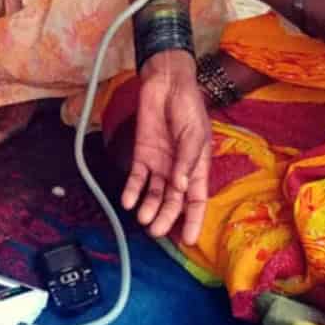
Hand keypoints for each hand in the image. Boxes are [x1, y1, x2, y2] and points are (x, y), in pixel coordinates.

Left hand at [119, 50, 210, 245]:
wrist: (166, 84)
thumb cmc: (188, 106)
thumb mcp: (194, 133)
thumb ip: (187, 160)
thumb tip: (181, 187)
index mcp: (197, 166)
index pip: (197, 199)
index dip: (193, 220)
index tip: (187, 240)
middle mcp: (178, 169)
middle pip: (173, 201)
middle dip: (166, 218)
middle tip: (156, 231)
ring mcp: (160, 163)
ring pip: (155, 194)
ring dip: (149, 208)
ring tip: (143, 220)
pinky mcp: (142, 154)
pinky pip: (136, 178)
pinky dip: (132, 190)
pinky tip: (128, 201)